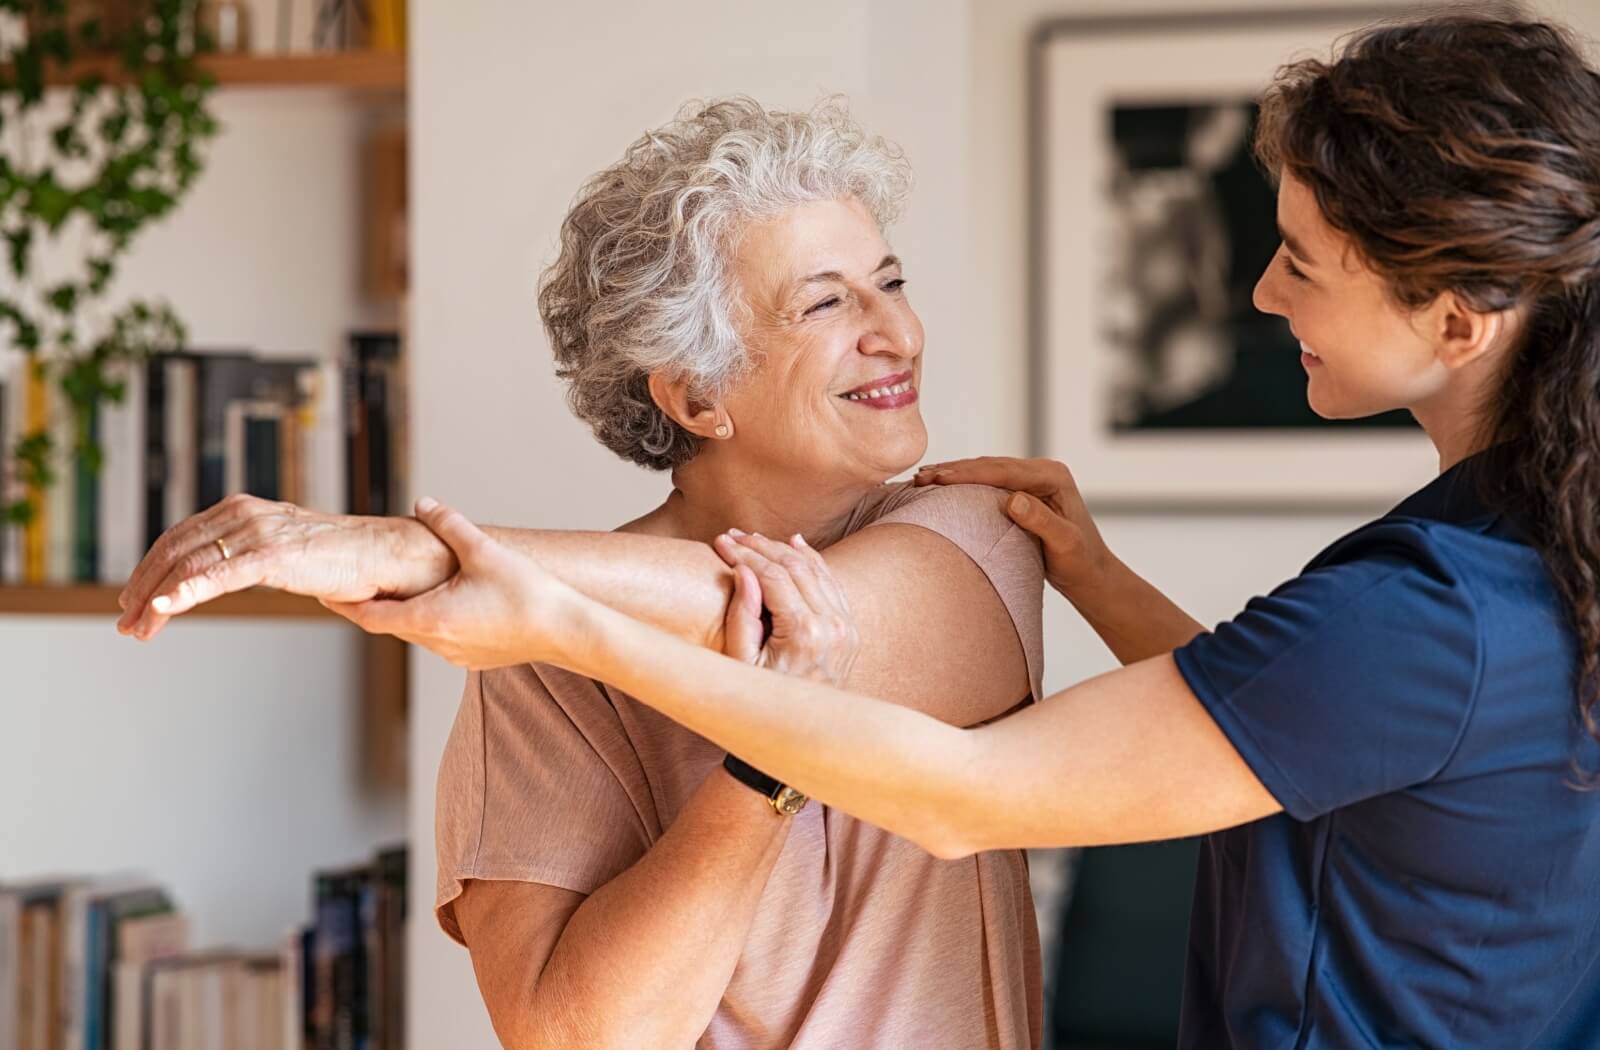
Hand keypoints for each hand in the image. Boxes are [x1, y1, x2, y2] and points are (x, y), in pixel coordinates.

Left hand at [116, 494, 455, 639]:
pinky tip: (164, 608)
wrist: (385, 555)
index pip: (178, 538)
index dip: (149, 571)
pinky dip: (185, 591)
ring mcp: (258, 531)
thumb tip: (220, 578)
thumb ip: (249, 557)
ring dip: (156, 601)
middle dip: (143, 590)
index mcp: (241, 509)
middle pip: (174, 551)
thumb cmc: (341, 559)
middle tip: (126, 623)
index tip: (134, 602)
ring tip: (140, 629)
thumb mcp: (282, 552)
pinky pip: (219, 575)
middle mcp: (243, 513)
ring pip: (188, 565)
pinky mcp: (274, 554)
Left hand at [324, 498, 579, 669]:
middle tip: (359, 585)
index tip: (325, 595)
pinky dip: (435, 621)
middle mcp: (437, 642)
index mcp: (429, 618)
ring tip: (405, 590)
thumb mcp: (483, 550)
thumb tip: (424, 504)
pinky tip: (450, 603)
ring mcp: (457, 655)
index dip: (344, 605)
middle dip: (374, 605)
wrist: (566, 631)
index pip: (369, 616)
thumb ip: (448, 524)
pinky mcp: (476, 658)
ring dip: (408, 612)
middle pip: (391, 624)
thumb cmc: (528, 594)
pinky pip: (443, 639)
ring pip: (418, 632)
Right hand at [712, 529, 859, 686]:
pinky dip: (813, 561)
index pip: (773, 576)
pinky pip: (831, 583)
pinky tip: (794, 544)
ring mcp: (846, 627)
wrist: (802, 732)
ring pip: (816, 570)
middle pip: (795, 567)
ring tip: (754, 539)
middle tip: (733, 535)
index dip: (745, 555)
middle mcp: (832, 626)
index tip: (721, 543)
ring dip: (784, 549)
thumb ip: (742, 617)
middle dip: (761, 547)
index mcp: (804, 633)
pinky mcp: (850, 629)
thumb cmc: (764, 700)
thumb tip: (744, 571)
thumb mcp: (741, 664)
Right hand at [915, 456, 1113, 598]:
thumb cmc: (1081, 563)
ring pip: (986, 470)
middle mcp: (1043, 472)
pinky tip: (942, 486)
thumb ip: (1042, 522)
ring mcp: (1032, 480)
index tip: (938, 478)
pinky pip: (988, 482)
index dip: (968, 474)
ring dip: (955, 474)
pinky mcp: (1023, 491)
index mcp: (1053, 476)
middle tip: (920, 476)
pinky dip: (964, 483)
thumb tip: (1013, 500)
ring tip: (922, 478)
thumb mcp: (1065, 545)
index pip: (1003, 471)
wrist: (1090, 574)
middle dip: (954, 470)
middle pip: (990, 466)